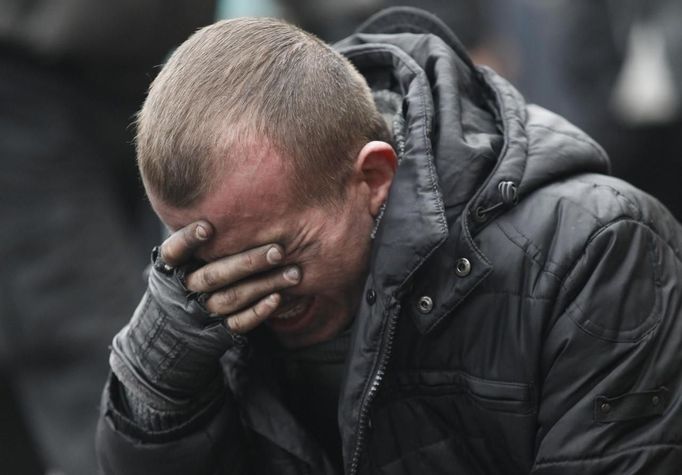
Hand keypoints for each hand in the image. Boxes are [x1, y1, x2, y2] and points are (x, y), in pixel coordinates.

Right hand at [178, 231, 300, 334]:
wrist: (182, 325)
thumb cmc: (199, 269)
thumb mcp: (195, 251)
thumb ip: (210, 230)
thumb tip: (238, 183)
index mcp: (175, 266)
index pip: (173, 252)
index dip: (187, 240)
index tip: (207, 227)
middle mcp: (187, 287)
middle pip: (214, 276)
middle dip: (248, 263)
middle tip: (279, 250)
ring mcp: (203, 310)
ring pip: (231, 299)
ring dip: (264, 285)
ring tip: (294, 273)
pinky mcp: (219, 329)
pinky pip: (238, 324)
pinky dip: (259, 312)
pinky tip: (278, 298)